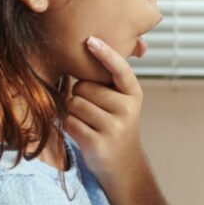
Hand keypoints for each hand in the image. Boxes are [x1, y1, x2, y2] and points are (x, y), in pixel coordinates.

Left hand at [65, 36, 146, 178]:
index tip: (90, 39)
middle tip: (93, 110)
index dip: (105, 53)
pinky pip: (69, 122)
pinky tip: (83, 133)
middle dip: (80, 95)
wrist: (123, 165)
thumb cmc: (115, 125)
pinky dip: (69, 127)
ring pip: (74, 104)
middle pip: (84, 86)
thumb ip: (109, 81)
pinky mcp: (98, 143)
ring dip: (73, 112)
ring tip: (88, 122)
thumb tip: (91, 46)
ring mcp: (114, 127)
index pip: (119, 69)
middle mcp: (127, 109)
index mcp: (134, 94)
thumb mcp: (122, 102)